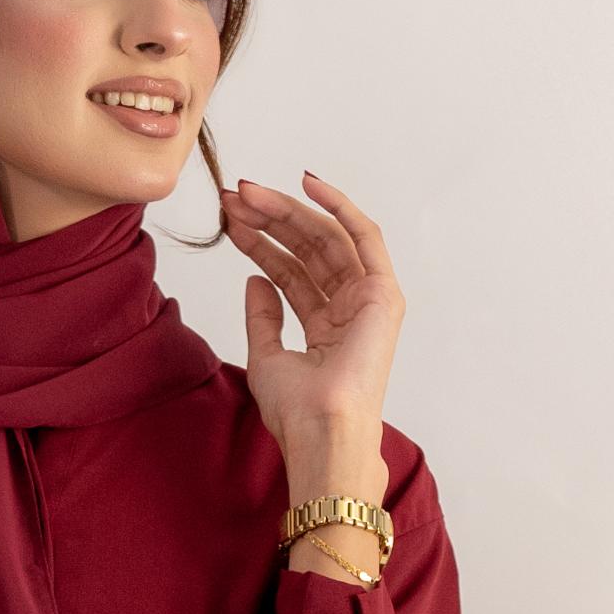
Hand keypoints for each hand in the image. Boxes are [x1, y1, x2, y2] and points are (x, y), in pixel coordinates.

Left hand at [220, 172, 403, 506]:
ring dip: (289, 211)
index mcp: (327, 328)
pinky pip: (365, 237)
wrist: (320, 430)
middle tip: (235, 196)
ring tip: (250, 194)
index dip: (261, 242)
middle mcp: (350, 310)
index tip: (230, 220)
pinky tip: (308, 183)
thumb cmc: (297, 411)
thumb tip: (256, 278)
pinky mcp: (383, 294)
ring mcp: (369, 300)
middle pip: (308, 250)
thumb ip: (263, 316)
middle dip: (271, 220)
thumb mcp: (265, 356)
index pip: (291, 272)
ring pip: (328, 238)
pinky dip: (340, 207)